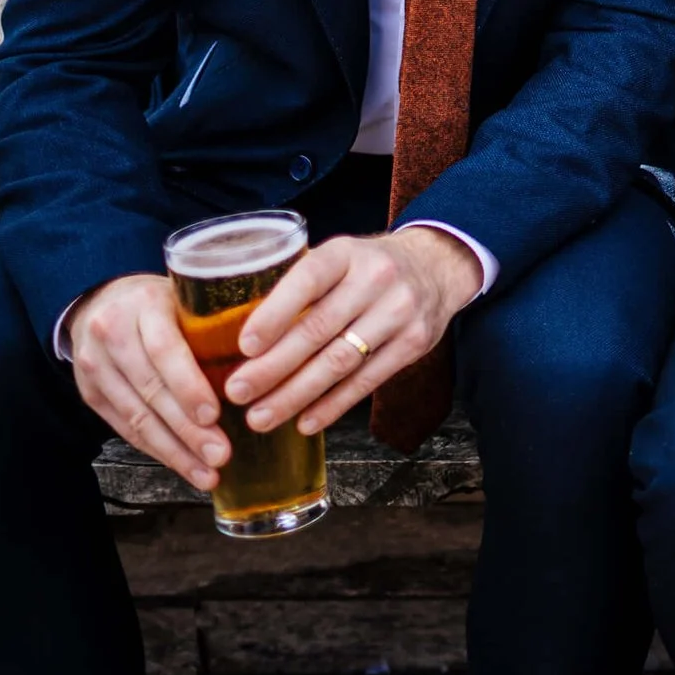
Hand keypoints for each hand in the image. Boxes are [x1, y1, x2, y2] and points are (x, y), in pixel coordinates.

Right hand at [65, 273, 226, 490]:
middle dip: (187, 430)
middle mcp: (112, 334)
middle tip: (220, 455)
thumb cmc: (163, 302)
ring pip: (136, 416)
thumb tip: (266, 364)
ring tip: (207, 473)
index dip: (189, 386)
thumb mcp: (188, 296)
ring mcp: (95, 366)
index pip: (164, 349)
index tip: (215, 414)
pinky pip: (124, 428)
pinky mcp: (89, 393)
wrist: (101, 302)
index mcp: (144, 304)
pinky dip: (156, 449)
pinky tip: (183, 465)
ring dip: (174, 450)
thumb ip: (215, 323)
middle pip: (151, 390)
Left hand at [219, 228, 483, 436]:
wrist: (436, 267)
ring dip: (296, 394)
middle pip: (319, 329)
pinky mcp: (414, 342)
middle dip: (273, 367)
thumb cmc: (367, 268)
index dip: (274, 314)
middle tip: (237, 393)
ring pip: (340, 362)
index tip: (244, 347)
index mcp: (346, 252)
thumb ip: (299, 287)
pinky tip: (304, 422)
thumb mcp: (338, 258)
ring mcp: (399, 311)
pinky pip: (367, 380)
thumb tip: (237, 335)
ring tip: (260, 417)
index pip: (308, 279)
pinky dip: (332, 405)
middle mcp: (376, 278)